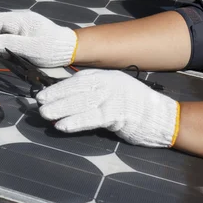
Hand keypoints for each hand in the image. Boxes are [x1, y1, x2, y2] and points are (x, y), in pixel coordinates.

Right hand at [0, 11, 77, 67]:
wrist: (67, 49)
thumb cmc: (51, 48)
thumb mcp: (31, 48)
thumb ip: (9, 44)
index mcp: (21, 19)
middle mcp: (18, 20)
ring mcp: (19, 27)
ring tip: (5, 56)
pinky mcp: (20, 35)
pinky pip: (5, 39)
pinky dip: (3, 47)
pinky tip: (9, 55)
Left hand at [36, 69, 179, 147]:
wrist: (163, 118)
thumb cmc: (135, 107)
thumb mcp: (113, 92)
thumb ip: (93, 92)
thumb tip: (65, 99)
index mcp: (106, 77)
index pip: (77, 80)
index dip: (58, 88)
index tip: (41, 95)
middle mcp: (108, 84)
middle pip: (76, 89)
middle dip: (55, 97)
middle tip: (38, 105)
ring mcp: (114, 98)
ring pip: (82, 102)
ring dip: (61, 109)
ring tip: (45, 115)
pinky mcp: (119, 114)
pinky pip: (93, 118)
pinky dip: (76, 121)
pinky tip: (63, 126)